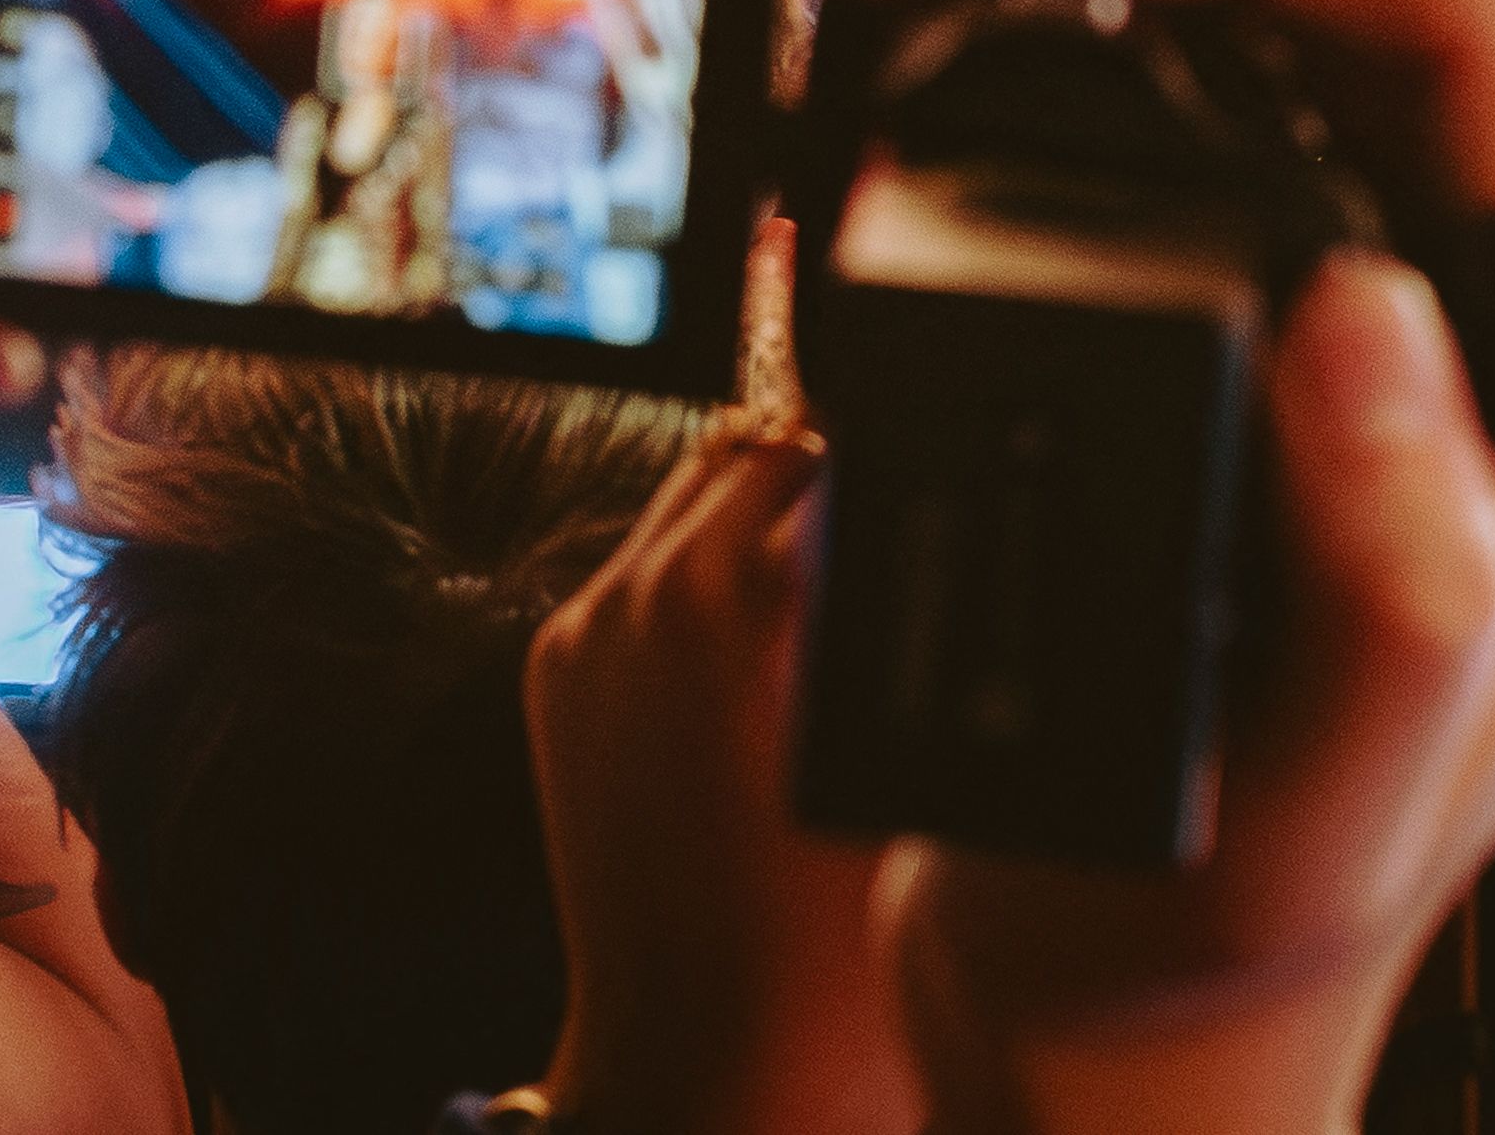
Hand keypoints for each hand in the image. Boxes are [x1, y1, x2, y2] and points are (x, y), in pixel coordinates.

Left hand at [527, 432, 909, 1134]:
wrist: (704, 1050)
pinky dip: (700, 578)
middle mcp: (644, 595)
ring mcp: (585, 631)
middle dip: (821, 472)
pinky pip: (639, 571)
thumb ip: (894, 610)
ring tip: (831, 581)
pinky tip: (763, 647)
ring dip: (755, 517)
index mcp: (738, 601)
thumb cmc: (830, 927)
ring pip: (686, 499)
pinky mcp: (555, 670)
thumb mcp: (893, 745)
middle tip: (897, 516)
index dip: (893, 449)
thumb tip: (914, 516)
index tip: (940, 466)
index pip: (826, 444)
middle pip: (748, 450)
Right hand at [828, 0, 1494, 1125]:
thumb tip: (1375, 316)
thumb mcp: (1320, 799)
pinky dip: (1072, 30)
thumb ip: (1406, 579)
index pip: (1482, 25)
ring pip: (1294, 13)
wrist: (1129, 1036)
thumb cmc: (1213, 947)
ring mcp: (1429, 323)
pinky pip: (1221, 98)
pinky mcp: (1311, 336)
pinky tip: (947, 37)